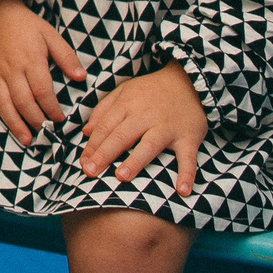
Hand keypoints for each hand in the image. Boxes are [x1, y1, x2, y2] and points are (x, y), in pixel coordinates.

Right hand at [0, 0, 87, 145]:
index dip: (52, 109)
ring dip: (13, 122)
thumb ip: (66, 57)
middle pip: (24, 102)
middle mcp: (12, 69)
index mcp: (31, 61)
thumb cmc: (27, 24)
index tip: (60, 119)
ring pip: (3, 101)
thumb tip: (82, 78)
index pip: (43, 92)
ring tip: (25, 139)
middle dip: (37, 121)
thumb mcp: (51, 35)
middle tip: (46, 132)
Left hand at [80, 63, 206, 195]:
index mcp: (127, 105)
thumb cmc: (151, 91)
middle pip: (121, 136)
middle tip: (89, 172)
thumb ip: (103, 110)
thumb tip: (86, 132)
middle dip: (104, 154)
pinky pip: (188, 157)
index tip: (82, 163)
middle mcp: (145, 116)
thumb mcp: (124, 91)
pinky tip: (182, 190)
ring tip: (121, 177)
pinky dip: (187, 173)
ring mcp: (168, 127)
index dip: (92, 146)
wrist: (189, 82)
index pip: (105, 127)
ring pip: (150, 144)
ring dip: (136, 161)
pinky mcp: (189, 137)